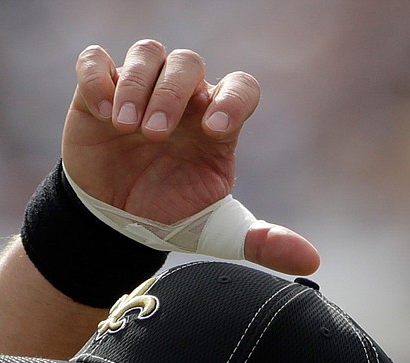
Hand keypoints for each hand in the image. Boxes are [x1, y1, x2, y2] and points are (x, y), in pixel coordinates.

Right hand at [62, 40, 319, 276]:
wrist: (116, 225)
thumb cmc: (170, 216)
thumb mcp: (219, 232)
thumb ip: (264, 242)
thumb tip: (312, 261)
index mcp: (217, 122)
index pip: (240, 87)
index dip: (232, 99)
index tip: (214, 131)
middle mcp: (183, 99)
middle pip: (188, 63)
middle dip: (173, 94)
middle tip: (155, 135)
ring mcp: (141, 90)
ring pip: (148, 54)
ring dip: (137, 84)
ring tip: (126, 127)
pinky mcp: (98, 92)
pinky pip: (97, 61)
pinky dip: (98, 76)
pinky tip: (101, 110)